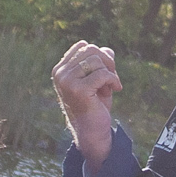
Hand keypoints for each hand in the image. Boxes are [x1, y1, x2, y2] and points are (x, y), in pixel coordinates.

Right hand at [51, 40, 122, 166]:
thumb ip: (99, 61)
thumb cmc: (95, 103)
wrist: (92, 130)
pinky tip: (115, 90)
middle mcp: (60, 74)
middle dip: (107, 62)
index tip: (105, 72)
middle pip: (90, 50)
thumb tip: (107, 50)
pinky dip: (113, 80)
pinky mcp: (78, 90)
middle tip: (112, 78)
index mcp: (60, 69)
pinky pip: (102, 74)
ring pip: (96, 60)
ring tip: (110, 87)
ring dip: (110, 73)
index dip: (99, 55)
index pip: (83, 46)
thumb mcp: (96, 78)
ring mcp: (67, 81)